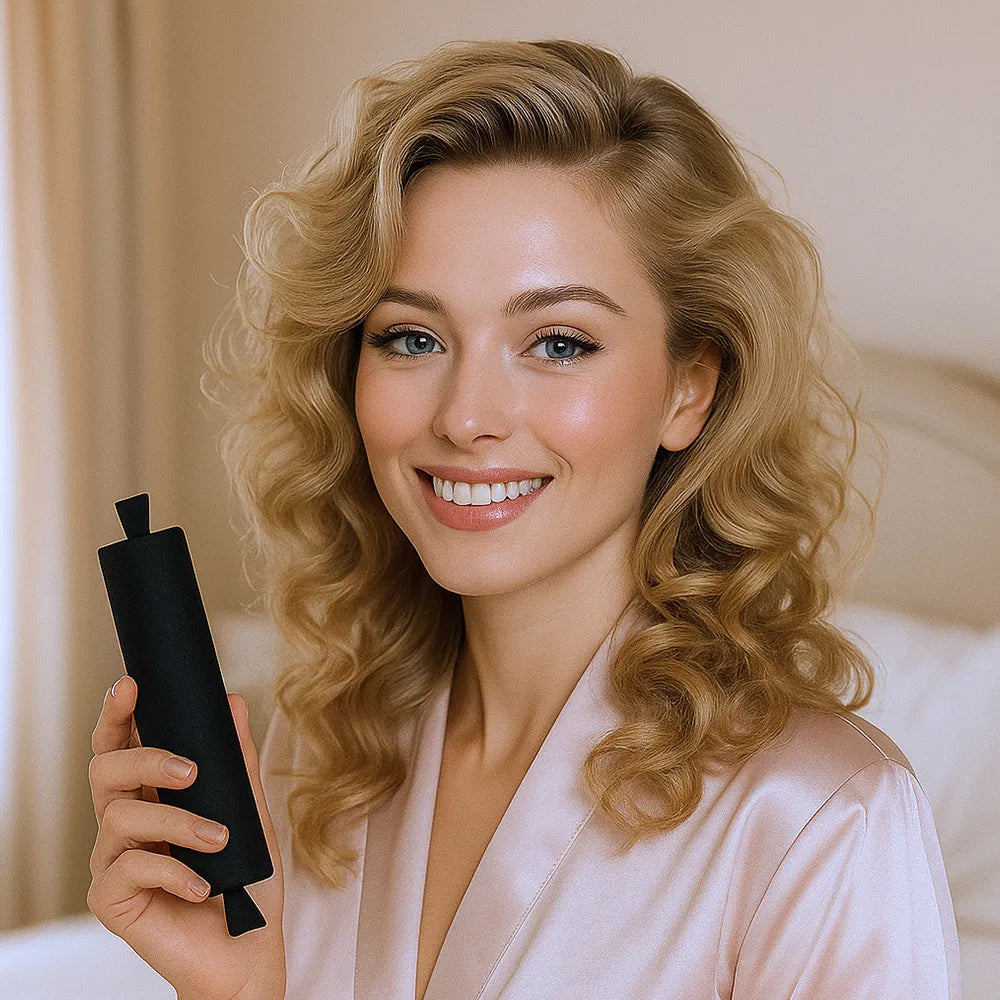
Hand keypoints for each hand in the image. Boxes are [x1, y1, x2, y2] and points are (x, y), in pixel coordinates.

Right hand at [87, 674, 285, 999]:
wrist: (247, 947)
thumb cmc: (245, 877)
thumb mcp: (249, 810)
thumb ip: (237, 759)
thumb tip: (232, 701)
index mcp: (150, 796)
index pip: (121, 747)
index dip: (118, 714)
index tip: (131, 684)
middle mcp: (123, 824)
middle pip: (105, 771)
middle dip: (146, 758)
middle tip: (191, 770)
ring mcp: (113, 862)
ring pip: (123, 817)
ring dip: (179, 823)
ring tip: (220, 839)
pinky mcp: (111, 900)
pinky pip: (133, 869)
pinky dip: (175, 871)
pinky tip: (204, 885)